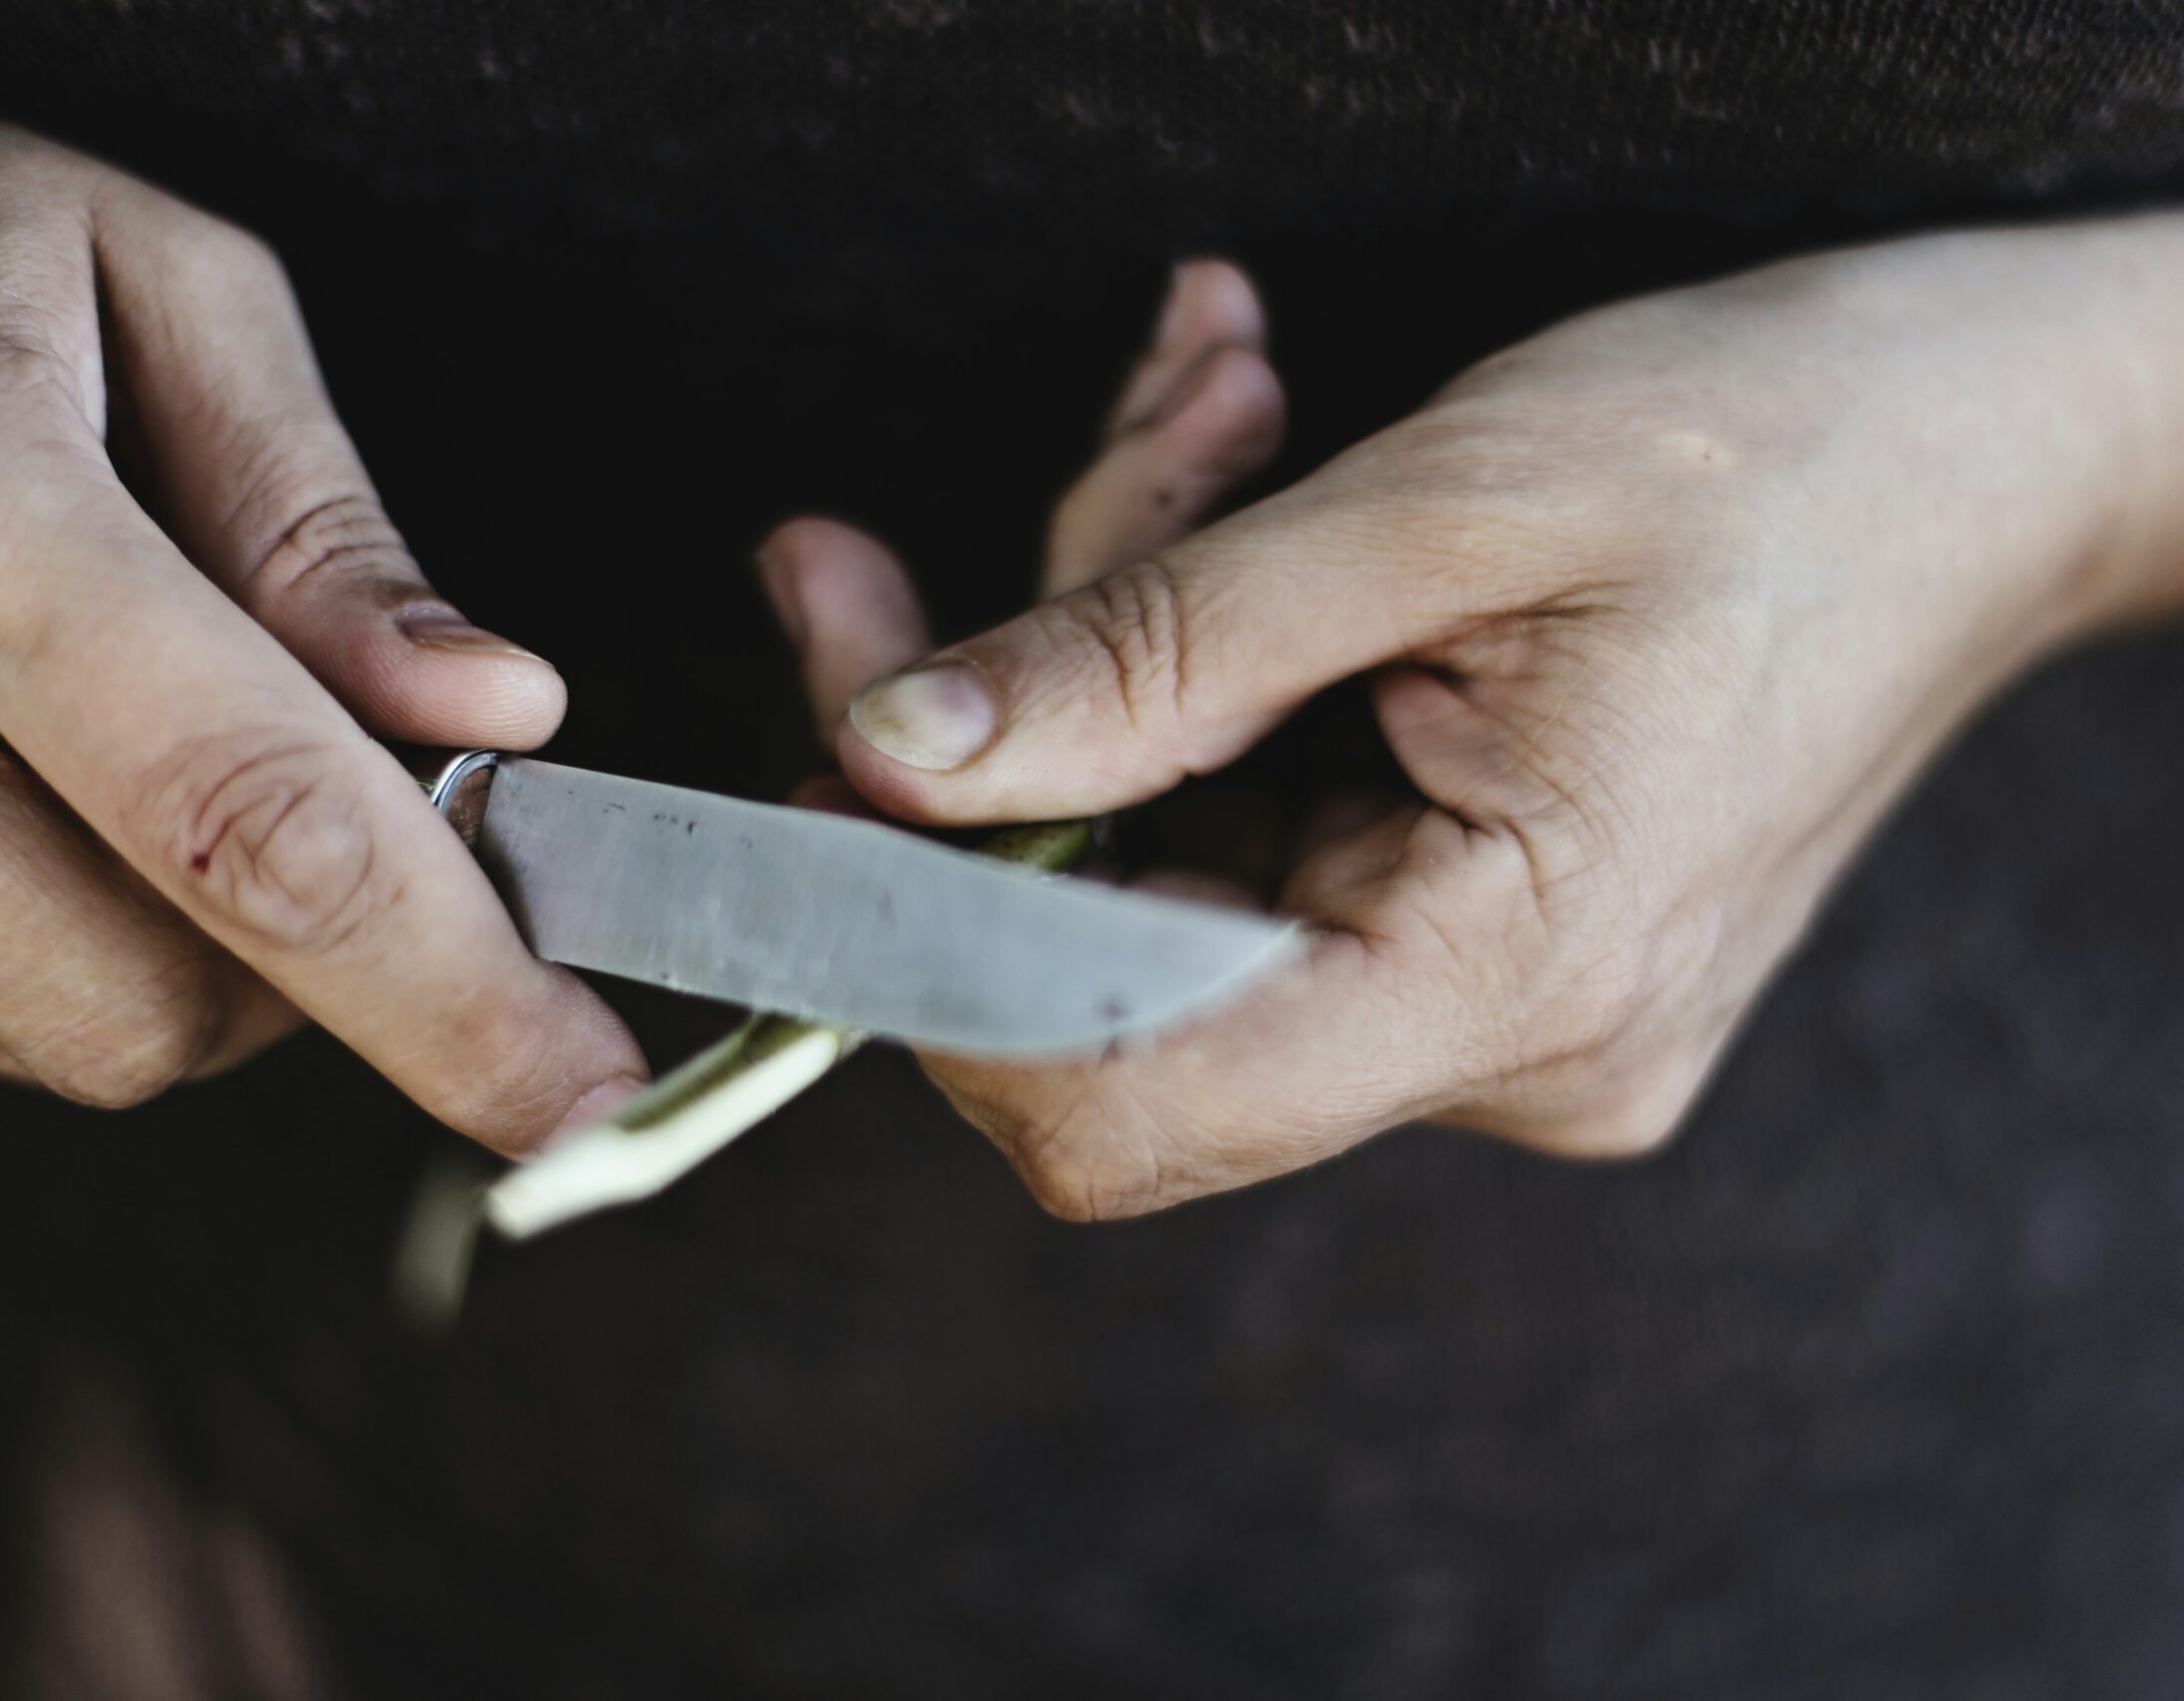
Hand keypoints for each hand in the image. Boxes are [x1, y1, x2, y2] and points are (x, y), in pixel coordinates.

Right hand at [0, 10, 642, 1139]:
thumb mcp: (151, 284)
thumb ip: (326, 527)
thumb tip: (491, 718)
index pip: (259, 829)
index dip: (454, 996)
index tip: (582, 1088)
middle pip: (139, 1013)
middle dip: (284, 977)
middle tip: (295, 827)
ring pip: (10, 1040)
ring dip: (120, 950)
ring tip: (63, 749)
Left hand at [770, 225, 2183, 1217]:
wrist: (2002, 449)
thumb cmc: (1792, 442)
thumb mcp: (1452, 498)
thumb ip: (1153, 645)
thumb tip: (890, 759)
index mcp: (1513, 974)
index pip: (1112, 1105)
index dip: (925, 960)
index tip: (834, 765)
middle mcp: (1501, 1048)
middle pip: (1110, 951)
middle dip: (1026, 700)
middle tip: (1064, 475)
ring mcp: (1490, 1004)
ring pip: (1167, 856)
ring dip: (1134, 621)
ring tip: (1214, 409)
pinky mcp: (1477, 929)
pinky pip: (1253, 817)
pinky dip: (1213, 651)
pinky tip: (1246, 474)